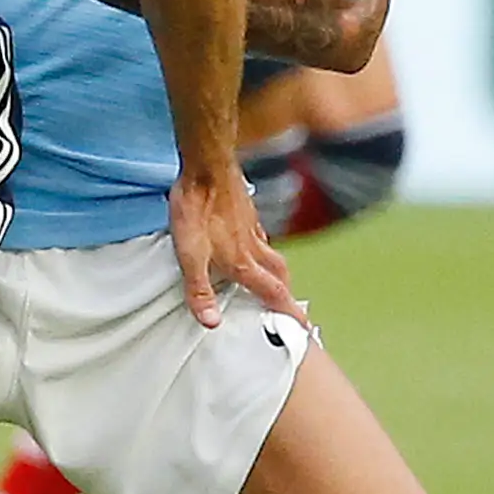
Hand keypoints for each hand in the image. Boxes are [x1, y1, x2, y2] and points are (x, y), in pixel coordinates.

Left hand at [167, 169, 303, 331]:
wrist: (206, 166)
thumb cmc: (198, 207)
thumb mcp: (190, 254)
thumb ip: (200, 289)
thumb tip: (211, 321)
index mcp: (243, 262)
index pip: (273, 294)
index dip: (289, 313)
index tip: (303, 327)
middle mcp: (253, 246)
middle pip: (280, 276)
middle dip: (287, 295)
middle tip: (290, 309)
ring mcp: (251, 226)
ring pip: (272, 255)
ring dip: (277, 273)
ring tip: (273, 283)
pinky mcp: (246, 211)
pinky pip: (261, 236)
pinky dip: (264, 249)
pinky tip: (252, 246)